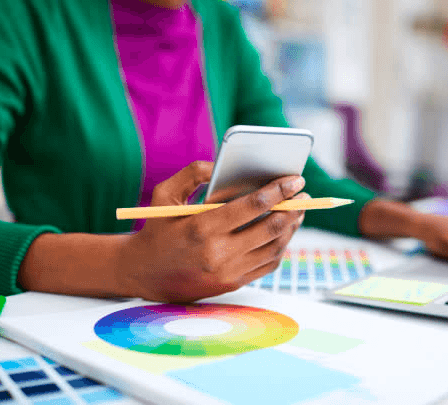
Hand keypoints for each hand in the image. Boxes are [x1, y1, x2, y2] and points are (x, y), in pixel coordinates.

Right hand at [117, 161, 306, 302]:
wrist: (143, 274)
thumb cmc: (156, 228)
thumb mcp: (165, 195)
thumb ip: (192, 173)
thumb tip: (220, 162)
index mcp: (202, 228)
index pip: (253, 206)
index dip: (279, 190)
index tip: (296, 179)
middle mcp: (218, 253)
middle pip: (271, 228)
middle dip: (293, 208)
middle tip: (304, 194)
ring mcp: (228, 272)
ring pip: (274, 247)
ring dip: (292, 227)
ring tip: (299, 210)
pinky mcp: (233, 284)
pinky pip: (268, 264)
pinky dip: (281, 246)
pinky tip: (284, 230)